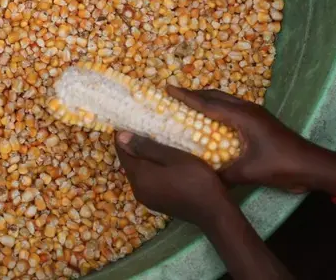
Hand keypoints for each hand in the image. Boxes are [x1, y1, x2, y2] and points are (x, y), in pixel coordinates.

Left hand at [115, 131, 231, 227]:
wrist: (214, 213)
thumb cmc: (196, 180)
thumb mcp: (173, 158)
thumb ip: (146, 147)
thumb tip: (120, 136)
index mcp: (139, 176)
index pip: (122, 152)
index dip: (122, 137)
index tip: (128, 122)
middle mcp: (137, 189)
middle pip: (129, 163)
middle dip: (132, 147)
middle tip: (141, 128)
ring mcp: (146, 198)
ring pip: (138, 173)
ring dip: (142, 159)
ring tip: (152, 142)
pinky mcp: (156, 203)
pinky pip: (146, 181)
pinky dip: (149, 170)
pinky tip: (160, 163)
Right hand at [167, 87, 335, 192]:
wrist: (312, 166)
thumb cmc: (281, 166)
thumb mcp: (247, 173)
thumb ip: (221, 175)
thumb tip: (200, 177)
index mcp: (241, 117)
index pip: (208, 104)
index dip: (186, 96)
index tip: (167, 88)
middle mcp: (247, 110)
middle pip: (215, 96)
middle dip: (193, 93)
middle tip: (173, 94)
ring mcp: (255, 113)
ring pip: (225, 100)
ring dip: (206, 99)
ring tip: (188, 103)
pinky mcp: (259, 120)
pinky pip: (232, 108)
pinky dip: (217, 108)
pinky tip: (211, 119)